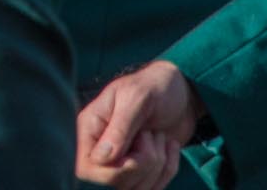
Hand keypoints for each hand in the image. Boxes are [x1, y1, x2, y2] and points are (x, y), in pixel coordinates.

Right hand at [76, 60, 201, 188]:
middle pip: (113, 182)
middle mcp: (100, 150)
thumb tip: (102, 158)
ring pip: (134, 189)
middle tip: (150, 135)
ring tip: (158, 137)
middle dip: (143, 163)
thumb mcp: (136, 98)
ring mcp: (121, 163)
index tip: (138, 140)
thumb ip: (120, 128)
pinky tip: (169, 146)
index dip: (116, 166)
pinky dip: (168, 169)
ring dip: (158, 165)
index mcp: (89, 128)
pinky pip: (153, 189)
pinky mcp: (141, 172)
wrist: (180, 93)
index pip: (86, 167)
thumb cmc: (154, 87)